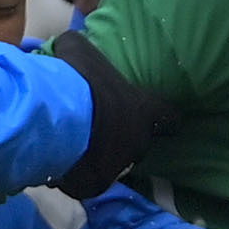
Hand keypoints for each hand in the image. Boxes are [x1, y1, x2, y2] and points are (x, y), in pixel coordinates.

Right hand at [49, 30, 179, 198]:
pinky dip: (74, 174)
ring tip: (73, 147)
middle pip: (138, 143)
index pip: (170, 118)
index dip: (163, 116)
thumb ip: (77, 48)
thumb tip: (64, 44)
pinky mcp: (96, 185)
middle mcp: (139, 142)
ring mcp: (119, 167)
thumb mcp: (77, 48)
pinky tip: (57, 163)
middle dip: (120, 138)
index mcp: (144, 110)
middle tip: (96, 128)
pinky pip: (86, 181)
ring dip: (97, 157)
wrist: (61, 119)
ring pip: (112, 165)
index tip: (157, 116)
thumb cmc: (79, 80)